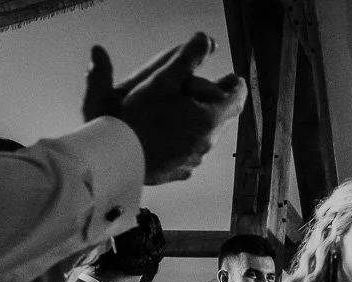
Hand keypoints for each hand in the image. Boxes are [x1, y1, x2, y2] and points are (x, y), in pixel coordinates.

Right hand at [83, 33, 247, 184]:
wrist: (116, 158)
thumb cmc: (138, 118)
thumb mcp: (162, 80)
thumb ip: (186, 58)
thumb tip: (204, 38)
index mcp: (208, 120)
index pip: (235, 101)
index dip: (236, 87)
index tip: (234, 80)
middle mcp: (206, 143)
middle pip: (221, 119)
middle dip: (218, 102)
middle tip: (217, 89)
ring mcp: (193, 160)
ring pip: (205, 137)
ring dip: (202, 122)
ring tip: (192, 111)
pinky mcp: (178, 172)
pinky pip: (189, 154)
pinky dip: (186, 141)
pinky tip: (174, 136)